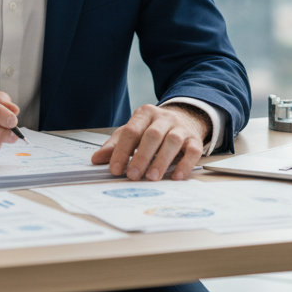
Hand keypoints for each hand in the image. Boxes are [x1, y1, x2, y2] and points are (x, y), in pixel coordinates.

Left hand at [90, 103, 209, 181]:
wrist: (184, 118)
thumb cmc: (152, 129)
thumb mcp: (132, 132)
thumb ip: (115, 145)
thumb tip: (96, 159)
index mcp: (144, 114)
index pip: (131, 131)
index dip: (122, 151)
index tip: (115, 169)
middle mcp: (164, 118)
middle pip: (153, 135)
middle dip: (141, 157)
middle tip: (132, 175)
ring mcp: (181, 128)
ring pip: (172, 141)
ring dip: (161, 161)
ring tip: (151, 177)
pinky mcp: (195, 139)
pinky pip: (193, 151)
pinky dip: (185, 164)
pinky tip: (176, 176)